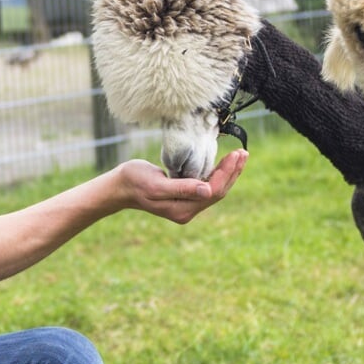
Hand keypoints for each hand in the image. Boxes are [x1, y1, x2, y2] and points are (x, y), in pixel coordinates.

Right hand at [117, 149, 246, 223]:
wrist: (120, 187)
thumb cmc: (134, 181)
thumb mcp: (157, 184)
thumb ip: (182, 188)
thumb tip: (207, 190)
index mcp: (183, 210)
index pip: (213, 191)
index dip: (227, 173)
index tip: (236, 155)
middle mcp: (188, 210)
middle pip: (218, 192)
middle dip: (232, 172)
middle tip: (244, 153)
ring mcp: (186, 205)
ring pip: (215, 189)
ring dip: (228, 172)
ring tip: (240, 156)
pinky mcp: (184, 197)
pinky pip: (206, 186)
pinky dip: (217, 173)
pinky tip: (224, 164)